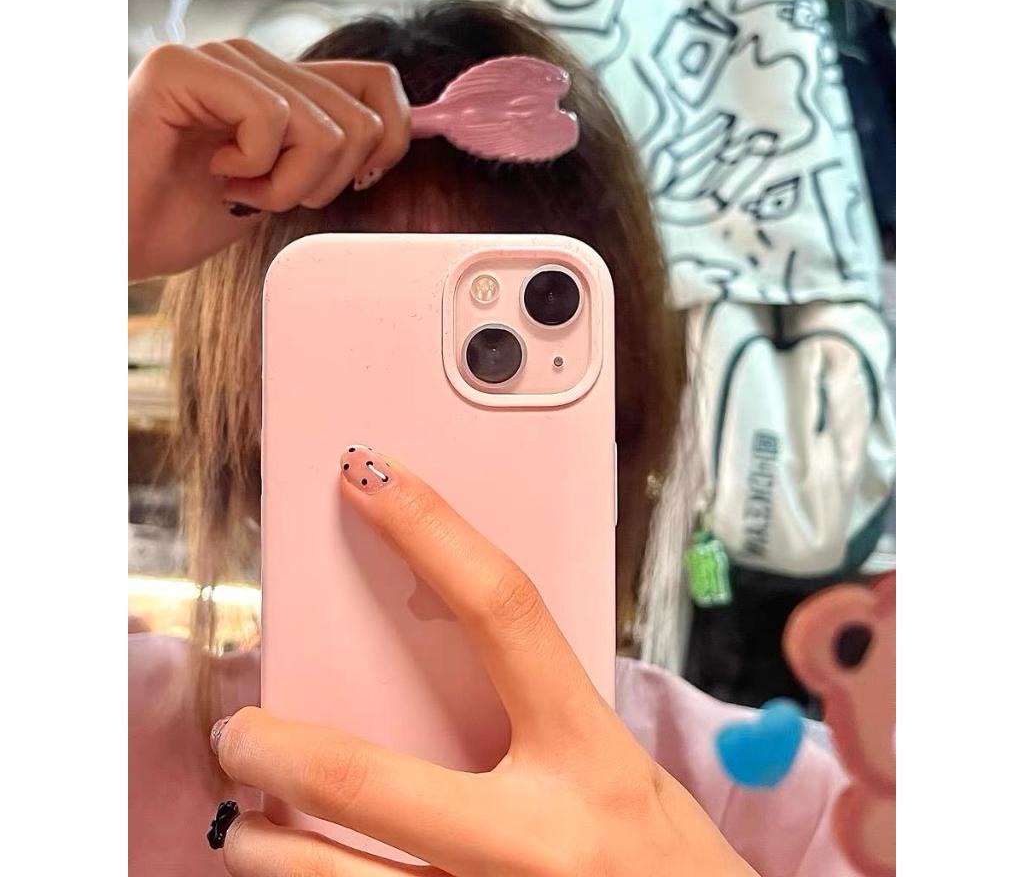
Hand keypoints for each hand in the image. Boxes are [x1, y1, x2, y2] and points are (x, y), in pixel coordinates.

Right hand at [128, 40, 409, 280]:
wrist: (119, 239)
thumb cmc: (186, 215)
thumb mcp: (281, 187)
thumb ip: (326, 154)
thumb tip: (391, 140)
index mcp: (283, 82)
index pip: (379, 84)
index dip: (390, 140)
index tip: (353, 182)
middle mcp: (256, 60)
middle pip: (361, 119)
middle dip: (326, 183)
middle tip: (268, 195)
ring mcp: (220, 57)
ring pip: (324, 127)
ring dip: (286, 184)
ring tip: (236, 187)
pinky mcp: (183, 67)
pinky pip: (272, 118)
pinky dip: (254, 167)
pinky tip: (213, 171)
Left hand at [210, 448, 756, 876]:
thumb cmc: (672, 863)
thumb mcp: (621, 769)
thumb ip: (543, 717)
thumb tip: (446, 654)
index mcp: (594, 756)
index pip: (503, 611)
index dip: (432, 530)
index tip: (371, 477)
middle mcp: (539, 840)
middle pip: (368, 779)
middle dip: (277, 748)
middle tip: (238, 729)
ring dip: (265, 849)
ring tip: (248, 824)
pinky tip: (305, 872)